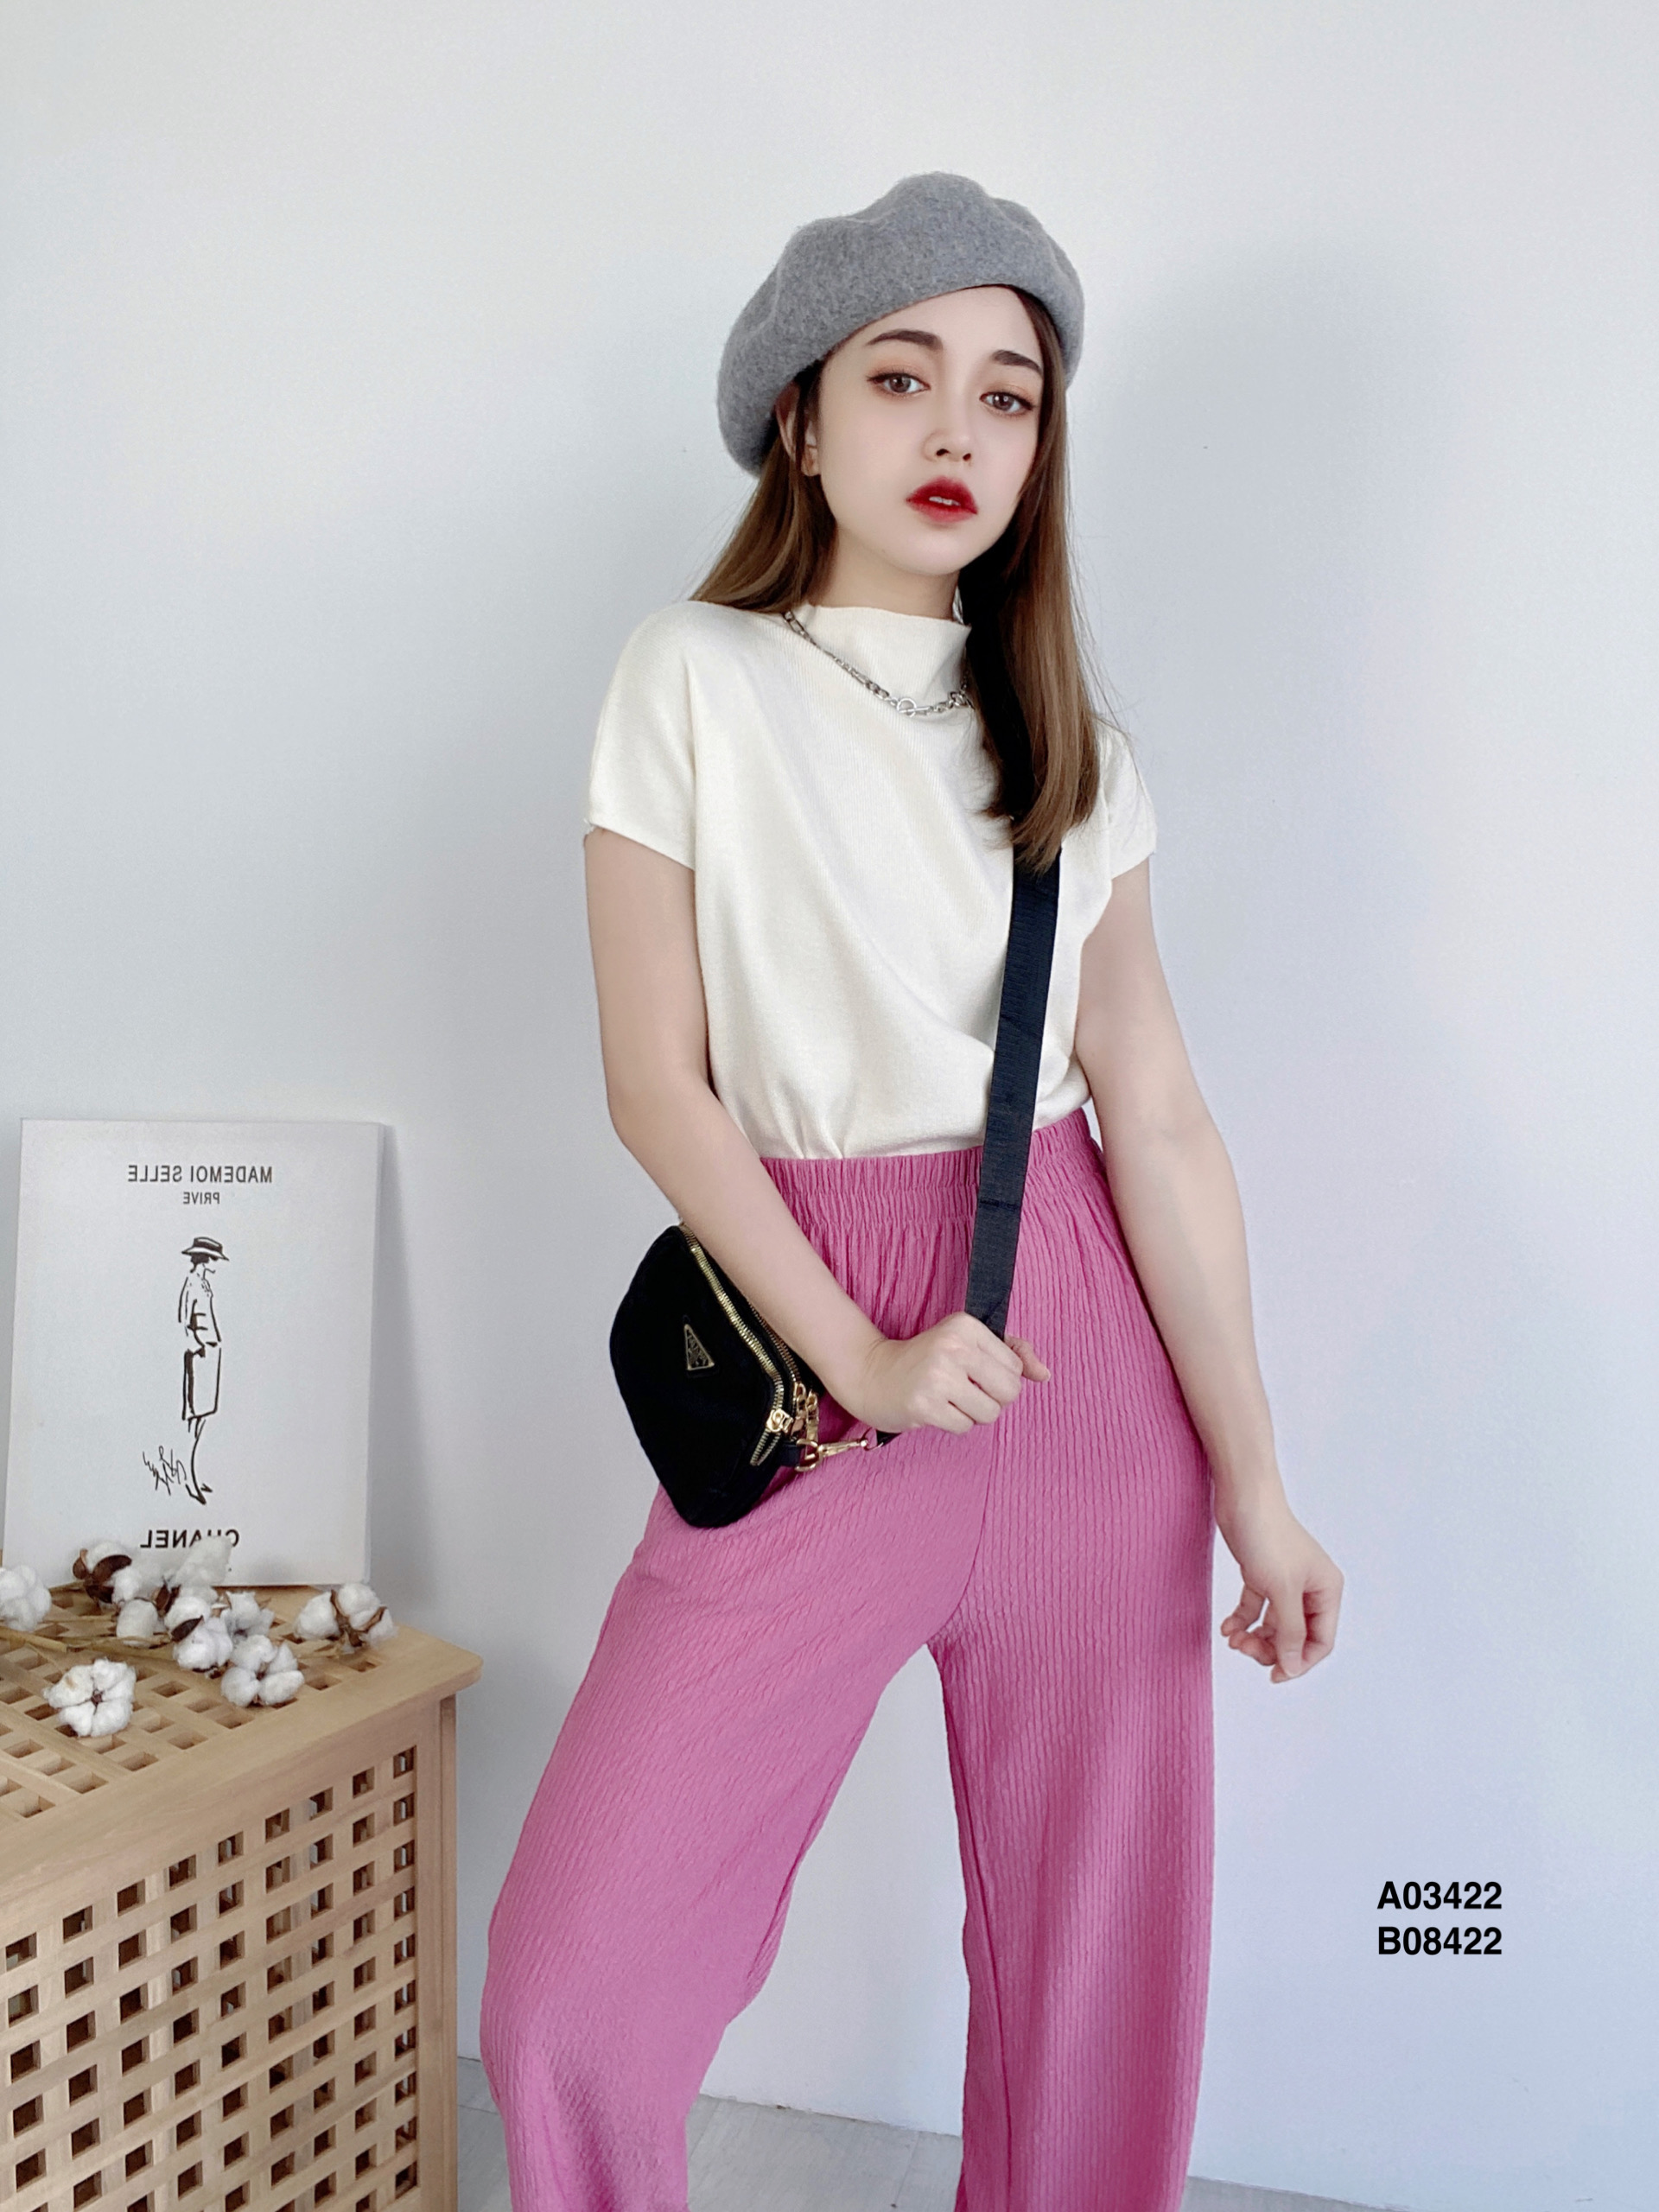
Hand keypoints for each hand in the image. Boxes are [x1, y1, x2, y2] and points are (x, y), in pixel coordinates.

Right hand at [836, 1314, 1050, 1435]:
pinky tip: (934, 1408)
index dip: (998, 1378)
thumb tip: (1044, 1374)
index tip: (971, 1372)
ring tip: (949, 1399)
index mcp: (966, 1326)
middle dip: (993, 1399)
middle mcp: (953, 1346)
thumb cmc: (927, 1359)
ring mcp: (938, 1376)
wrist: (873, 1374)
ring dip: (972, 1414)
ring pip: (990, 1413)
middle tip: (965, 1391)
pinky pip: (965, 1427)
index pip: (1015, 1368)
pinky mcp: (925, 1405)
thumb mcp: (968, 1343)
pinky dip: (953, 1424)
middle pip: (1009, 1392)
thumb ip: (1012, 1353)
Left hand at [1216, 1492, 1342, 1682]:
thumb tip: (1292, 1665)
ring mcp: (1285, 1582)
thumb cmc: (1267, 1536)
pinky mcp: (1261, 1574)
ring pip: (1274, 1625)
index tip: (1274, 1675)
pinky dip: (1242, 1619)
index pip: (1321, 1641)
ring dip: (1255, 1637)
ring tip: (1233, 1639)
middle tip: (1244, 1650)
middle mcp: (1310, 1588)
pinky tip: (1226, 1627)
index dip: (1299, 1661)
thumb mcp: (1281, 1590)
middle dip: (1271, 1648)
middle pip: (1296, 1636)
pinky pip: (1255, 1608)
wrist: (1241, 1496)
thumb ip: (1289, 1631)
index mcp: (1326, 1590)